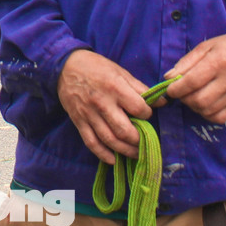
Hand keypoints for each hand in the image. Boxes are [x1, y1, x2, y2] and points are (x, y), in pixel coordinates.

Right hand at [56, 49, 165, 164]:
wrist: (64, 66)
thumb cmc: (96, 67)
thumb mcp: (119, 71)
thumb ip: (139, 88)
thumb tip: (161, 102)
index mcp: (115, 87)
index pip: (138, 108)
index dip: (147, 114)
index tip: (147, 114)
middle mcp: (102, 103)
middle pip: (124, 130)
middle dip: (138, 140)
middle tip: (145, 142)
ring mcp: (89, 114)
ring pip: (109, 139)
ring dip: (125, 151)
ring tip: (135, 154)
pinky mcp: (78, 121)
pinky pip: (91, 142)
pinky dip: (103, 154)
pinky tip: (113, 159)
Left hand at [163, 31, 225, 123]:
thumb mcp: (206, 46)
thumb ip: (186, 62)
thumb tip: (168, 78)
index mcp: (219, 61)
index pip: (192, 82)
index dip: (176, 89)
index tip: (170, 89)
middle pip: (199, 100)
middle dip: (184, 99)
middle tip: (182, 92)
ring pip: (208, 111)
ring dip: (194, 106)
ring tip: (193, 96)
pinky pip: (220, 117)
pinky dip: (207, 114)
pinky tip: (205, 104)